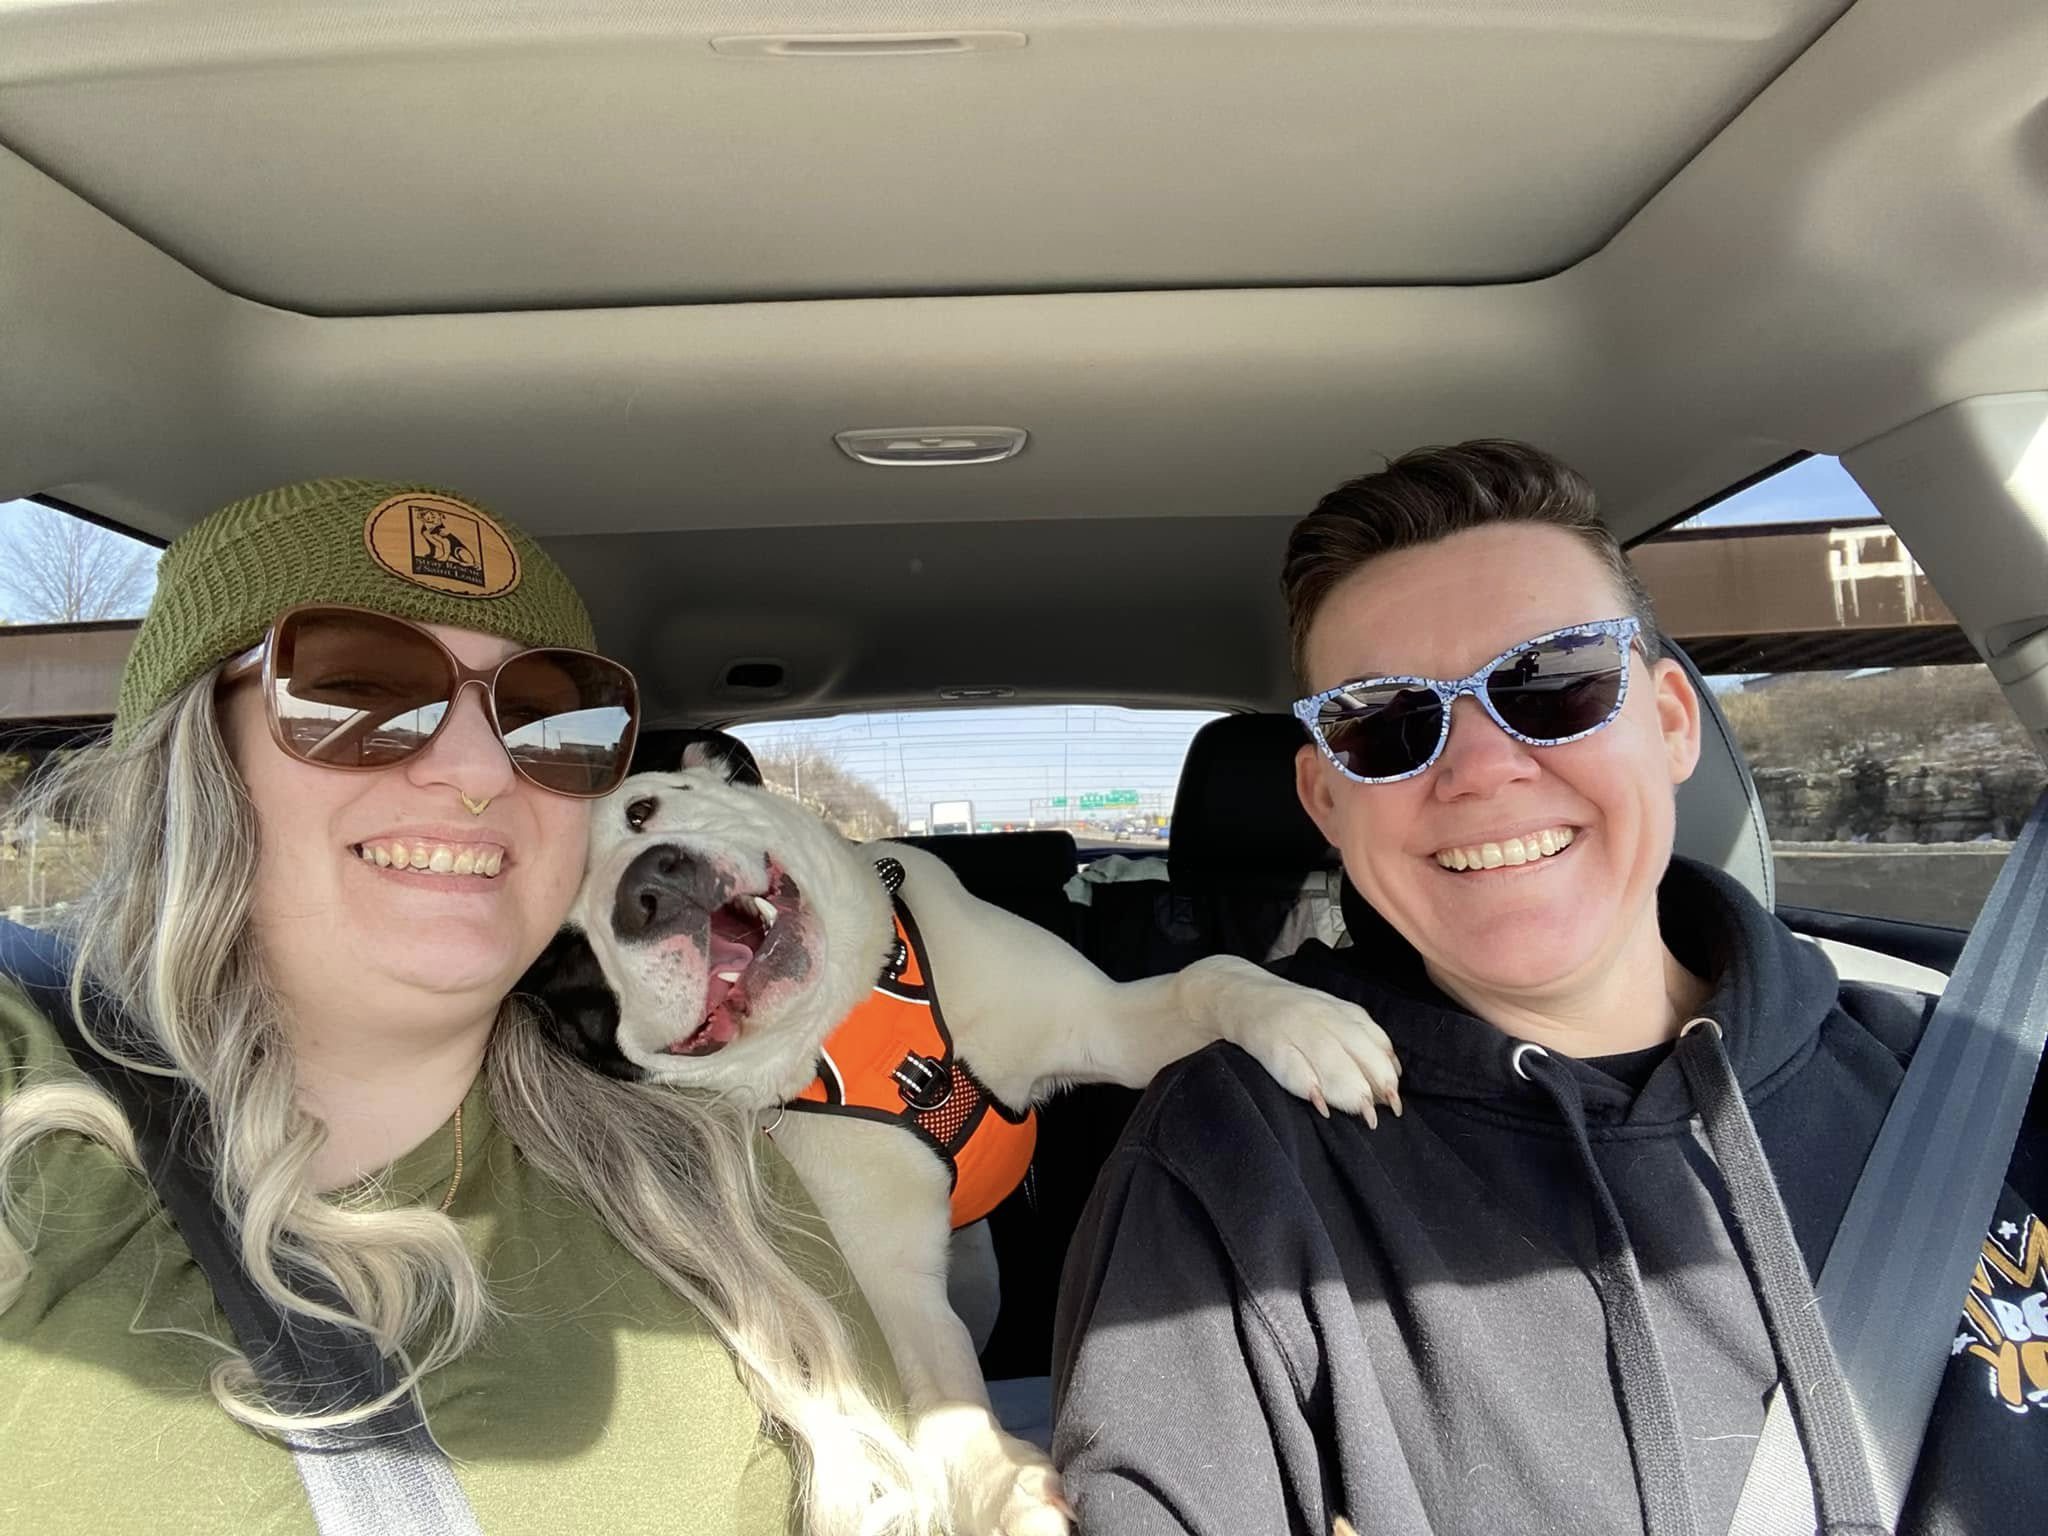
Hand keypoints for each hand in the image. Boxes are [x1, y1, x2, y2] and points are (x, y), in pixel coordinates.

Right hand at [1192, 957, 1400, 1124]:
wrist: (1236, 995)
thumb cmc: (1290, 1015)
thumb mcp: (1330, 1017)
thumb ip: (1359, 1041)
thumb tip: (1392, 1076)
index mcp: (1340, 1011)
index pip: (1375, 1040)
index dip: (1388, 1071)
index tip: (1395, 1099)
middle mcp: (1321, 1016)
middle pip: (1358, 1048)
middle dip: (1377, 1081)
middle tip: (1389, 1111)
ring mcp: (1294, 1028)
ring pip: (1330, 1057)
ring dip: (1350, 1088)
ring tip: (1364, 1114)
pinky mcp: (1268, 1042)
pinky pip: (1291, 1064)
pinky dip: (1307, 1085)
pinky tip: (1321, 1105)